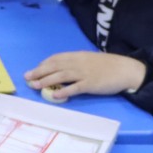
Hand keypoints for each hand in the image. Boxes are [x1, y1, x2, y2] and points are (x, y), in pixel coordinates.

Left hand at [24, 51, 145, 97]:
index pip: (56, 58)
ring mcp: (84, 73)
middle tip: (27, 77)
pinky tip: (54, 96)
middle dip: (39, 72)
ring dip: (46, 81)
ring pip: (61, 75)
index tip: (34, 69)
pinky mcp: (91, 84)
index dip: (44, 64)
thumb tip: (63, 70)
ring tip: (35, 86)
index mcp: (78, 56)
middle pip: (55, 66)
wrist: (125, 69)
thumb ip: (77, 63)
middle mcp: (79, 63)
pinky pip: (75, 87)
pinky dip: (64, 91)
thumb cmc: (108, 66)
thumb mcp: (90, 60)